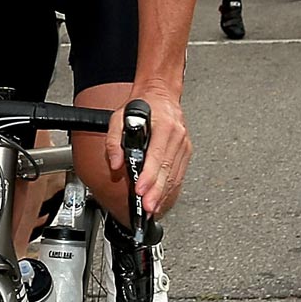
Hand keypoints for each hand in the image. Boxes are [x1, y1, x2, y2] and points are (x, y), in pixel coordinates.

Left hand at [105, 80, 189, 218]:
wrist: (160, 94)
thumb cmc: (142, 105)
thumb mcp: (119, 117)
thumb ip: (114, 141)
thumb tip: (115, 163)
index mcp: (163, 126)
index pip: (156, 156)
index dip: (149, 176)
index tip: (141, 190)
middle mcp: (176, 136)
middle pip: (167, 170)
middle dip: (156, 191)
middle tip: (148, 206)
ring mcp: (183, 144)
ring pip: (174, 174)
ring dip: (163, 193)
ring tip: (153, 207)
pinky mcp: (185, 151)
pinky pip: (179, 173)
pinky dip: (170, 188)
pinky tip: (162, 198)